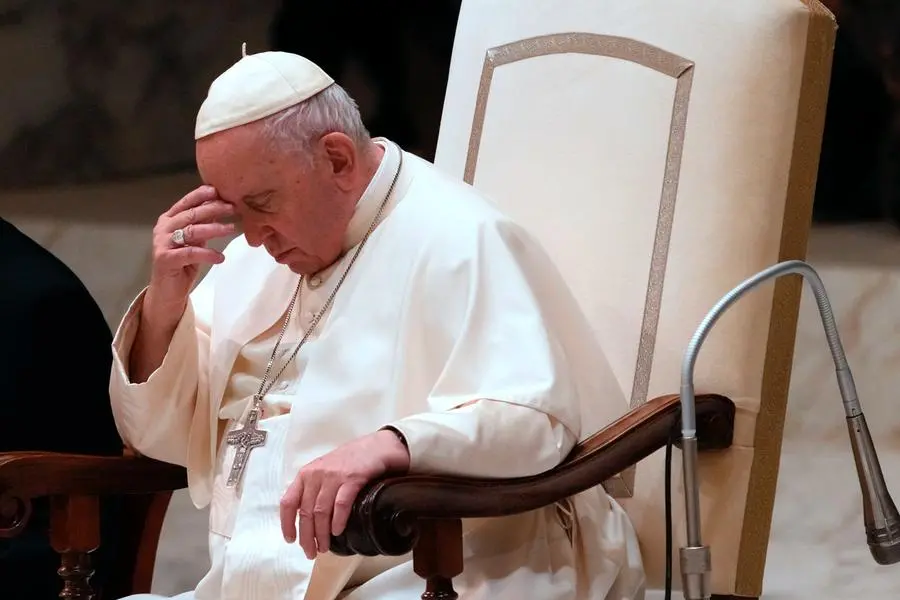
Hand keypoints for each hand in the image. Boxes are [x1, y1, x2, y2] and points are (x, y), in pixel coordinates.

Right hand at [146, 186, 234, 316]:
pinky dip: (207, 254)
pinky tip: (220, 257)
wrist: (168, 292)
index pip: (186, 203)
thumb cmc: (183, 264)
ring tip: (231, 229)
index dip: (202, 195)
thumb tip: (220, 206)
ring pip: (191, 231)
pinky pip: (190, 253)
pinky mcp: (165, 259)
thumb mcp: (195, 241)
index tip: (220, 190)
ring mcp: (162, 243)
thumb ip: (202, 225)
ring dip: (214, 229)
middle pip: (191, 214)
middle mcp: (163, 228)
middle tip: (233, 208)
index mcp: (169, 220)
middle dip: (213, 209)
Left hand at [280, 430, 409, 558]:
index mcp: (307, 474)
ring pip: (321, 511)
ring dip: (321, 533)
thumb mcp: (325, 470)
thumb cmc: (352, 460)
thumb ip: (314, 489)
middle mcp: (317, 474)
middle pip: (306, 512)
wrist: (378, 445)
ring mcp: (335, 476)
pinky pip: (341, 504)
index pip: (288, 501)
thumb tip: (306, 518)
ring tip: (324, 547)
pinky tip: (338, 532)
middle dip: (307, 536)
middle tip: (311, 552)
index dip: (287, 523)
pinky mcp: (353, 478)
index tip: (291, 540)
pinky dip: (338, 521)